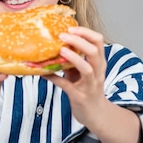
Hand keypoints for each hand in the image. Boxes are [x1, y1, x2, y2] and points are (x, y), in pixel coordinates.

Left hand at [44, 26, 142, 142]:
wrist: (95, 114)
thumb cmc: (86, 88)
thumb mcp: (81, 71)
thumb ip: (72, 58)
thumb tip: (53, 43)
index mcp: (99, 63)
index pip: (98, 41)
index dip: (86, 32)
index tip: (71, 28)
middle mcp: (98, 72)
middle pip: (94, 52)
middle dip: (79, 41)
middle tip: (63, 35)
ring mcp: (90, 86)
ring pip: (87, 69)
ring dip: (74, 58)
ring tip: (61, 50)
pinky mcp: (80, 97)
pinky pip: (67, 86)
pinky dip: (55, 78)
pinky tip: (43, 73)